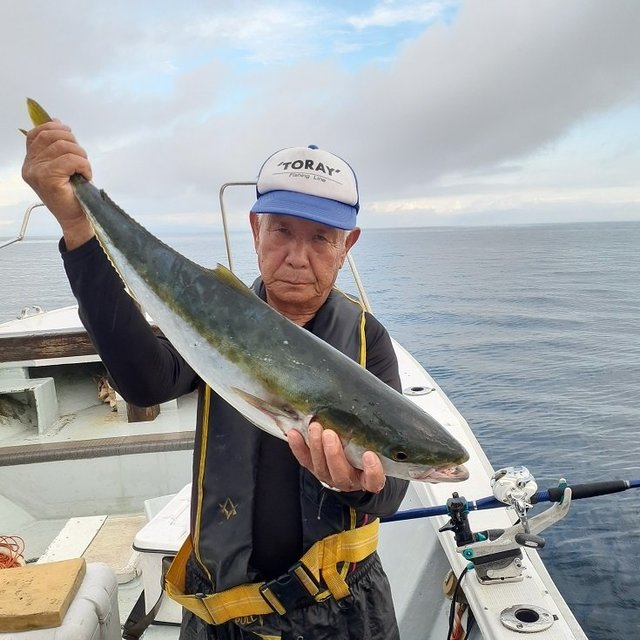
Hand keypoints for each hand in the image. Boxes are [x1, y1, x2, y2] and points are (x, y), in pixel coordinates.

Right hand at [22, 121, 94, 248]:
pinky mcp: (49, 178)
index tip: (70, 134)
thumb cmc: (72, 194)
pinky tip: (85, 175)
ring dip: (81, 155)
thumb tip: (57, 122)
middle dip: (72, 141)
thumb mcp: (62, 166)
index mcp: (31, 162)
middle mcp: (30, 166)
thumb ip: (57, 146)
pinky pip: (71, 160)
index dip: (54, 128)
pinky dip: (84, 165)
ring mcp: (37, 172)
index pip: (36, 134)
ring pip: (63, 147)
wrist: (76, 218)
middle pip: (51, 136)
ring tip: (84, 169)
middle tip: (82, 157)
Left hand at [287, 422, 385, 493]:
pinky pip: (304, 460)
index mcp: (368, 478)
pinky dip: (298, 447)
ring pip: (321, 467)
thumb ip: (376, 436)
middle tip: (330, 434)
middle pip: (341, 473)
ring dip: (316, 447)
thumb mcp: (375, 446)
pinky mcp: (314, 468)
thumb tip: (377, 408)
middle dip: (334, 454)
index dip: (372, 470)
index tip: (369, 455)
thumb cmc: (365, 451)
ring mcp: (329, 476)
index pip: (374, 480)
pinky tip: (294, 433)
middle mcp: (348, 480)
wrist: (350, 464)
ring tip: (315, 428)